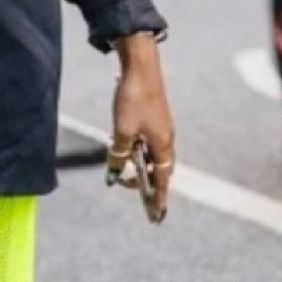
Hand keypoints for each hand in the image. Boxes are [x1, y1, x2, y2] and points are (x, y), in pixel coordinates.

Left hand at [106, 34, 174, 222]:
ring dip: (143, 167)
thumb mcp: (122, 131)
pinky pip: (148, 142)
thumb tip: (114, 175)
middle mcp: (166, 138)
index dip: (159, 197)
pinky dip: (139, 152)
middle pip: (160, 169)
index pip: (162, 179)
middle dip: (152, 186)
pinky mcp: (154, 117)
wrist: (140, 66)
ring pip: (153, 155)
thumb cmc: (133, 98)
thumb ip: (118, 156)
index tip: (157, 215)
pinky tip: (125, 150)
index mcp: (163, 144)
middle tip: (144, 202)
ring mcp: (161, 127)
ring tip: (129, 178)